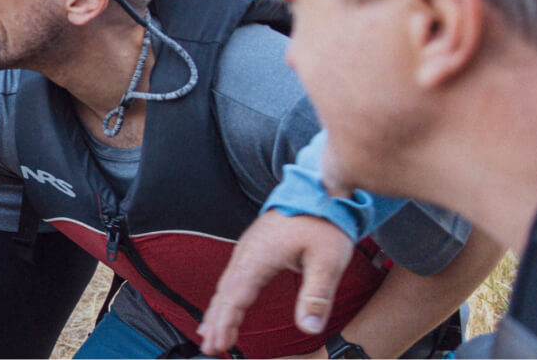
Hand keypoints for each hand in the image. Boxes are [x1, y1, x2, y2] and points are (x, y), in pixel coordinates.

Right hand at [197, 211, 354, 355]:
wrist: (319, 192)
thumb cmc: (324, 224)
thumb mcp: (327, 261)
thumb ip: (316, 296)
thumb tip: (310, 328)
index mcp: (258, 258)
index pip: (236, 298)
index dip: (226, 323)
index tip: (221, 345)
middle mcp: (245, 255)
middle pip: (223, 294)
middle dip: (215, 322)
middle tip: (210, 348)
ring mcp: (246, 251)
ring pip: (224, 286)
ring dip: (216, 311)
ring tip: (208, 334)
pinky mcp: (253, 251)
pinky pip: (231, 278)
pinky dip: (223, 297)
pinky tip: (223, 307)